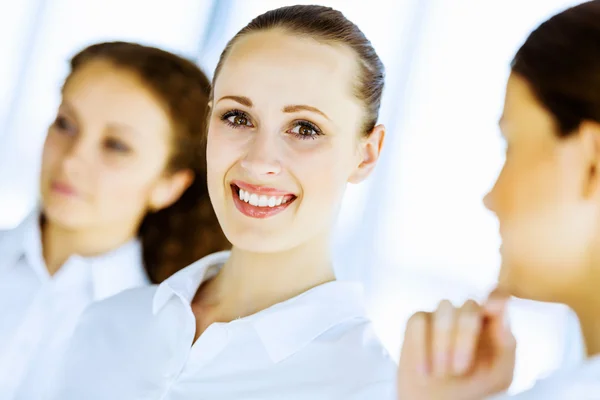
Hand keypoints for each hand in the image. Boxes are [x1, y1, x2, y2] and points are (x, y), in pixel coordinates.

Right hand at [397, 290, 515, 399]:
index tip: (493, 308)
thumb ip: (506, 346)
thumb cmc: (473, 387)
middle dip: (465, 339)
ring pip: (445, 309)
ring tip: (442, 372)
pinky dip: (421, 347)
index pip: (498, 296)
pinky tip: (424, 371)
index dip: (496, 297)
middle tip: (459, 369)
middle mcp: (467, 314)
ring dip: (443, 344)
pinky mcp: (417, 322)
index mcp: (491, 323)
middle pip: (470, 307)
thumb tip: (501, 318)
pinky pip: (418, 321)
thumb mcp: (499, 375)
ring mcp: (441, 315)